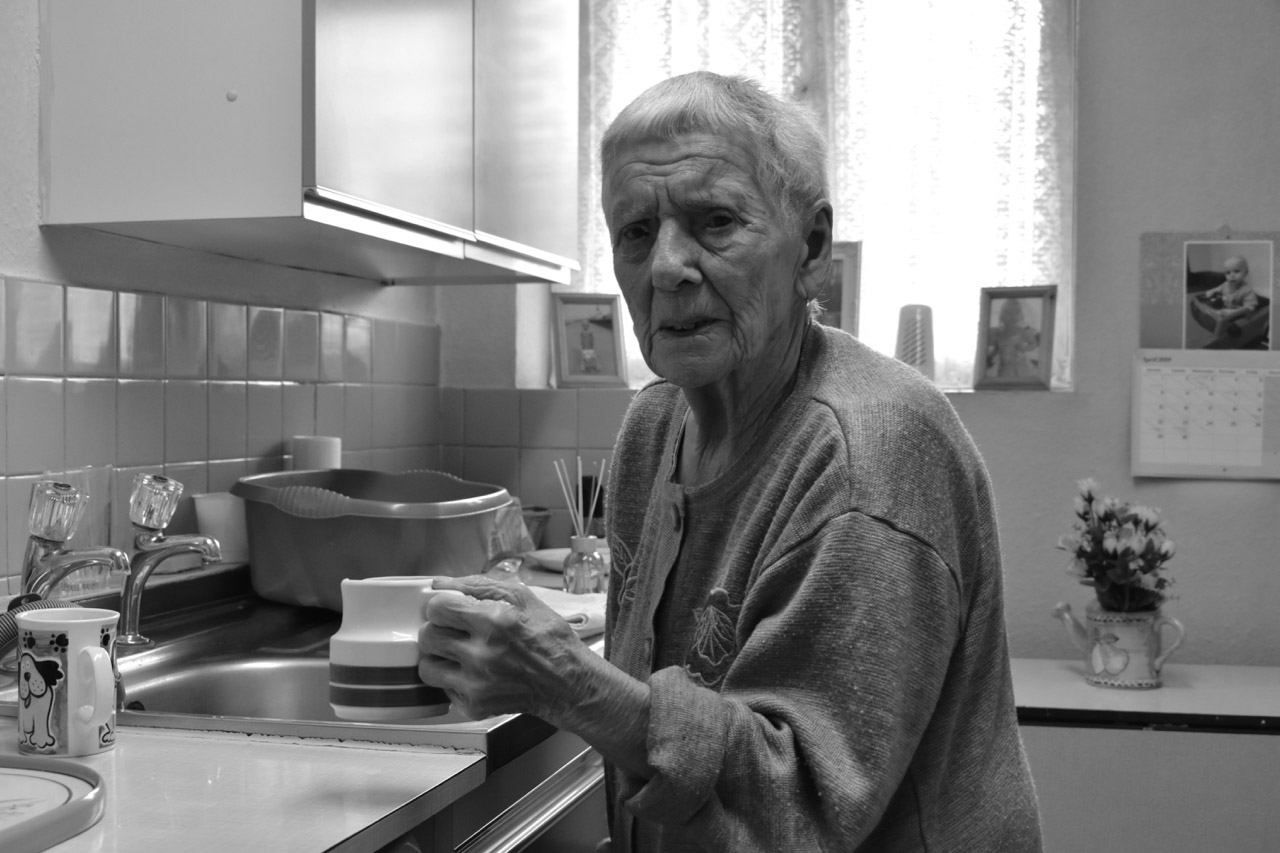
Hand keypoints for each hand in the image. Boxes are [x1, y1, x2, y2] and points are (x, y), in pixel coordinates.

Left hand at [417, 575, 586, 720]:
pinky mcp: (475, 705)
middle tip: (455, 632)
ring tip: (459, 654)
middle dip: (438, 629)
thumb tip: (440, 584)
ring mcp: (477, 683)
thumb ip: (477, 585)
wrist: (567, 682)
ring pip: (427, 666)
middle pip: (428, 636)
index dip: (442, 606)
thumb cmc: (549, 638)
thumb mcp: (522, 597)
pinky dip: (453, 680)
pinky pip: (443, 689)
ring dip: (439, 658)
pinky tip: (473, 673)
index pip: (437, 607)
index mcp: (493, 620)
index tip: (451, 610)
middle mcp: (482, 653)